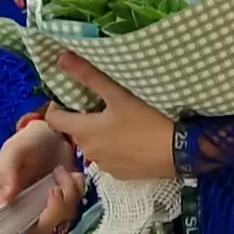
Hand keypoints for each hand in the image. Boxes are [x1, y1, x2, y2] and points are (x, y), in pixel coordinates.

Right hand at [0, 119, 85, 233]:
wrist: (53, 131)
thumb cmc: (27, 142)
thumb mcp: (13, 150)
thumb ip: (6, 171)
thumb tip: (7, 197)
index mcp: (8, 202)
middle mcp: (28, 208)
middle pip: (40, 229)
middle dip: (52, 211)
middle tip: (56, 187)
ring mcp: (50, 204)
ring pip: (62, 217)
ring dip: (66, 194)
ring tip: (61, 172)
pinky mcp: (69, 196)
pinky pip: (77, 204)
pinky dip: (77, 188)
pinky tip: (72, 173)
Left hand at [38, 51, 177, 180]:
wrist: (180, 152)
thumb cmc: (148, 120)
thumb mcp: (119, 95)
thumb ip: (89, 76)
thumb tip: (61, 58)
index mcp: (84, 130)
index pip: (53, 119)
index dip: (57, 106)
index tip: (71, 97)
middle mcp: (88, 151)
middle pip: (77, 131)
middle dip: (85, 119)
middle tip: (106, 107)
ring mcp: (104, 166)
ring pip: (94, 146)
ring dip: (101, 135)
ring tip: (123, 124)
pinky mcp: (120, 175)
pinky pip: (110, 159)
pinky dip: (115, 150)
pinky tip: (133, 142)